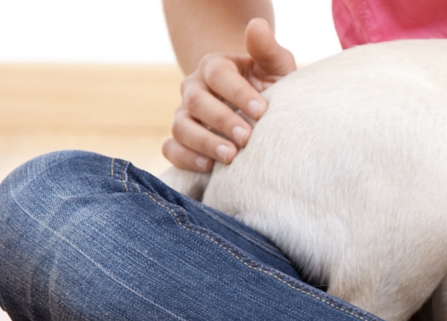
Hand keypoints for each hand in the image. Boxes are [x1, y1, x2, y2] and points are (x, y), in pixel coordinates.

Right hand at [162, 17, 296, 170]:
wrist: (257, 111)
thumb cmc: (269, 85)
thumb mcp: (275, 67)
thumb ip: (267, 49)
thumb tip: (256, 26)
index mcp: (216, 67)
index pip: (219, 75)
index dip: (238, 93)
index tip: (261, 111)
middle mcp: (194, 88)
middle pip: (196, 101)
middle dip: (221, 120)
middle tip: (246, 138)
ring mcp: (184, 114)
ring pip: (180, 126)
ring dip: (203, 142)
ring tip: (230, 157)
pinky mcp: (181, 139)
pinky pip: (171, 149)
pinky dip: (185, 158)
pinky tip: (209, 167)